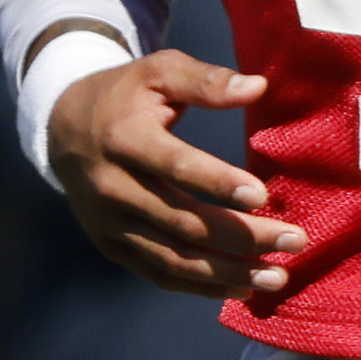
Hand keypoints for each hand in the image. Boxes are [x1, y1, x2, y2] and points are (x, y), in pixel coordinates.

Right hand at [46, 46, 303, 299]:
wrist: (63, 129)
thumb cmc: (126, 96)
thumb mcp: (159, 72)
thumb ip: (205, 81)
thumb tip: (258, 86)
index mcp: (124, 138)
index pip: (174, 165)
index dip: (217, 182)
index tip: (262, 196)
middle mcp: (112, 187)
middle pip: (183, 221)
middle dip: (242, 236)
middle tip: (297, 240)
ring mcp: (109, 222)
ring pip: (173, 258)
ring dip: (228, 272)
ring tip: (278, 276)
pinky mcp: (111, 246)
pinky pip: (159, 273)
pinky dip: (202, 286)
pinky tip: (243, 287)